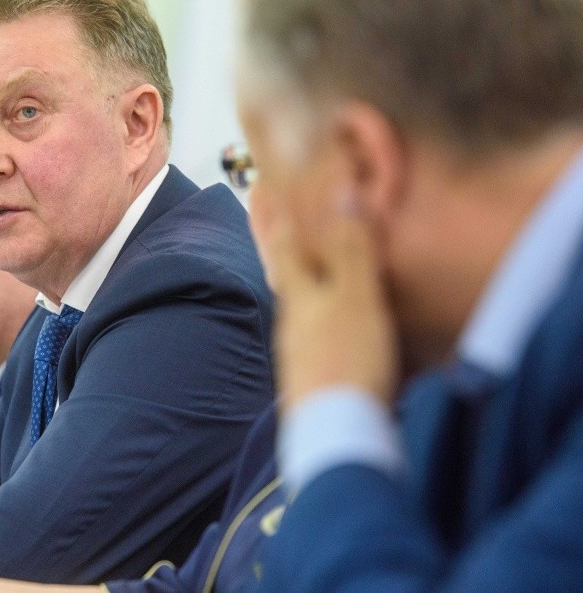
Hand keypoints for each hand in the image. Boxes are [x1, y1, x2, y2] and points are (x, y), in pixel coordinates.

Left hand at [269, 184, 397, 413]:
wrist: (337, 436)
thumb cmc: (347, 362)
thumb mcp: (356, 297)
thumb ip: (350, 247)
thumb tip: (339, 190)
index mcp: (299, 296)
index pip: (282, 244)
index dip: (276, 214)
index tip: (265, 187)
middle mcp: (291, 321)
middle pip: (285, 275)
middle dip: (284, 245)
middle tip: (278, 218)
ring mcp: (299, 352)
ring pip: (298, 305)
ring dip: (304, 281)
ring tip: (314, 267)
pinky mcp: (313, 378)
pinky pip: (314, 334)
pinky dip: (320, 315)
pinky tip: (332, 325)